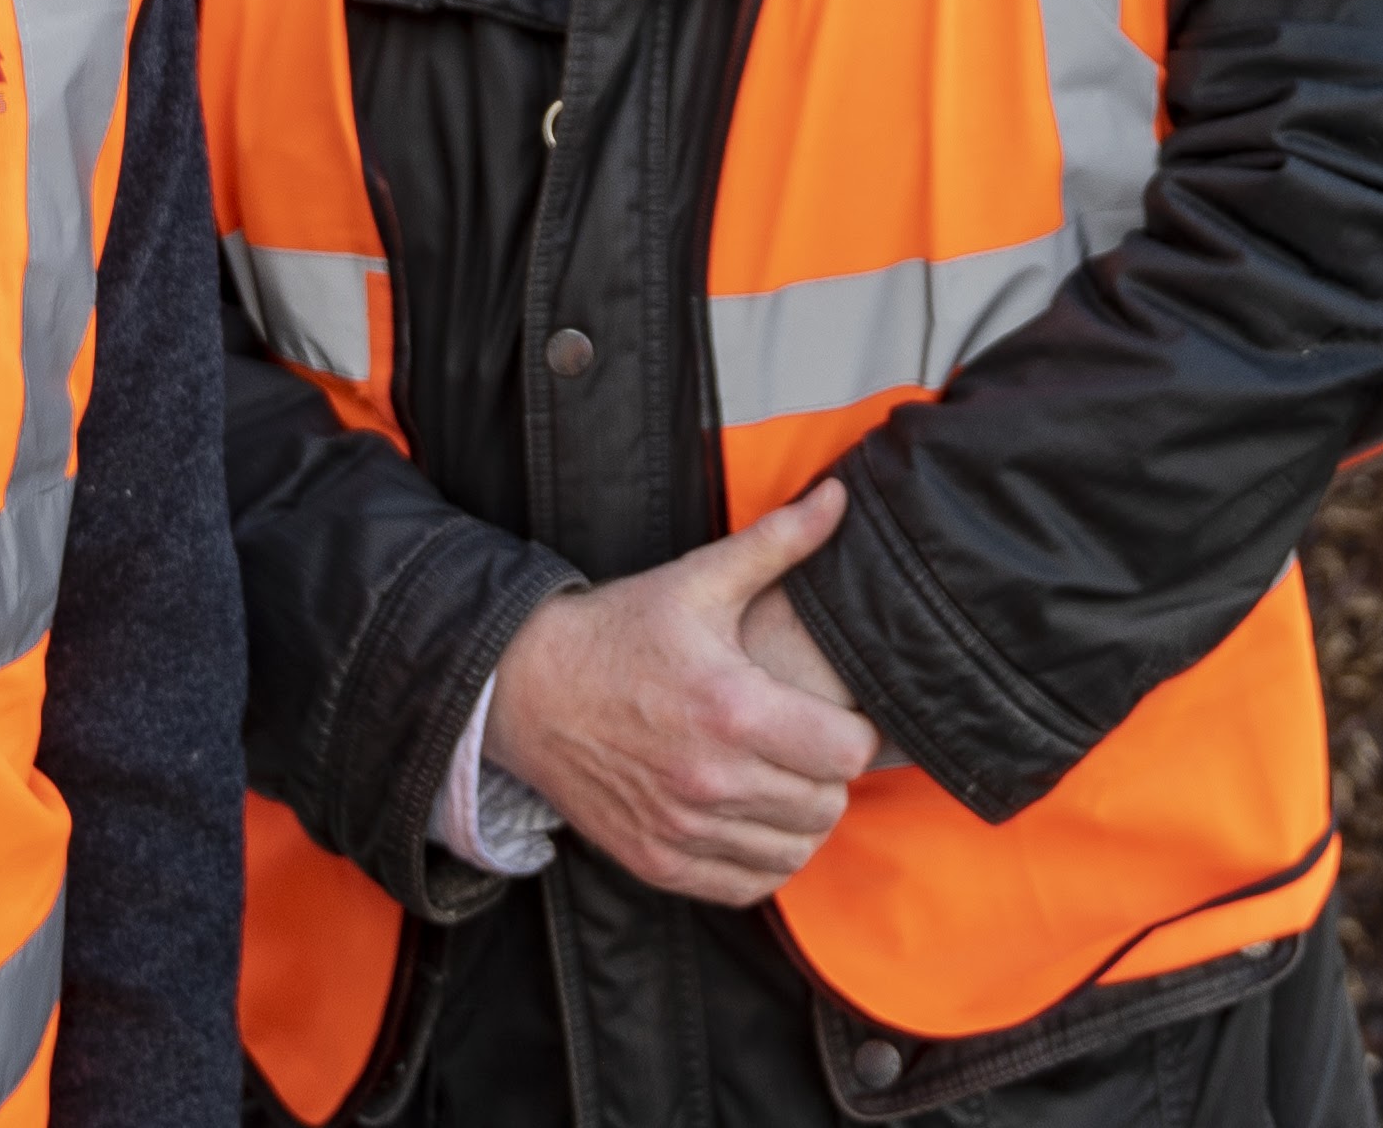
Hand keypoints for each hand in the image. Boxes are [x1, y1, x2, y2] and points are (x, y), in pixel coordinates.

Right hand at [480, 481, 881, 903]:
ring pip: (795, 849)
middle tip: (809, 743)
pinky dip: (764, 857)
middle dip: (829, 773)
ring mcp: (682, 828)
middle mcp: (711, 779)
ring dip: (801, 817)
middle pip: (828, 805)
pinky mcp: (657, 862)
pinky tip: (753, 817)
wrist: (524, 689)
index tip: (841, 715)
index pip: (848, 752)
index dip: (857, 732)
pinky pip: (748, 884)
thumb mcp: (697, 581)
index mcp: (732, 708)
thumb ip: (777, 543)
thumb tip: (839, 497)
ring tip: (783, 777)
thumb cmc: (618, 632)